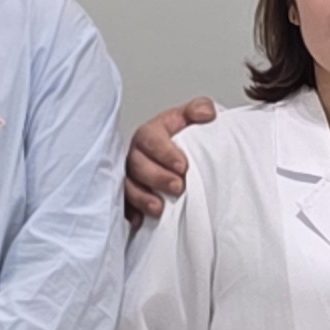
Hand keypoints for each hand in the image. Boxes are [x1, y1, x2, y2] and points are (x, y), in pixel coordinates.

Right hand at [124, 98, 218, 222]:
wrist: (181, 159)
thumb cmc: (183, 140)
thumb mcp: (190, 120)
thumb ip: (199, 110)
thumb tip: (206, 112)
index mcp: (151, 133)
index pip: (150, 138)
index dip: (164, 152)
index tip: (182, 165)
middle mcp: (137, 153)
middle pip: (137, 163)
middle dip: (156, 177)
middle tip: (178, 187)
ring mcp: (130, 174)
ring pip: (127, 185)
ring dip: (142, 197)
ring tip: (159, 208)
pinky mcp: (129, 193)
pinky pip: (123, 203)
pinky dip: (131, 212)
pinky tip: (140, 220)